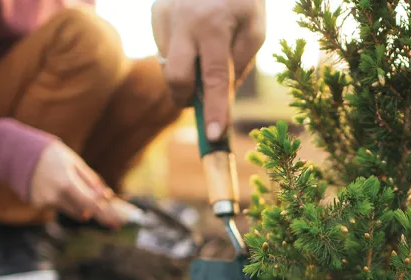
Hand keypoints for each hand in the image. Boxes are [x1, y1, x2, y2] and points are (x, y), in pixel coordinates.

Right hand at [30, 141, 122, 227]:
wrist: (17, 152)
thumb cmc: (52, 155)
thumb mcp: (75, 162)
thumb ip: (91, 181)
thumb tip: (106, 197)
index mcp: (67, 183)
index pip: (91, 204)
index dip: (105, 215)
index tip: (116, 224)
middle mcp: (55, 196)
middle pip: (83, 212)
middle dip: (92, 209)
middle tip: (102, 206)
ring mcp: (44, 202)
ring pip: (71, 211)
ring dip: (78, 204)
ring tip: (68, 184)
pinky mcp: (38, 204)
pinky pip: (58, 206)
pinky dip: (62, 199)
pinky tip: (53, 184)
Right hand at [152, 0, 265, 139]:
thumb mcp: (255, 28)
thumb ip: (239, 64)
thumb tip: (219, 96)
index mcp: (214, 27)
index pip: (213, 79)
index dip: (213, 109)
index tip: (213, 135)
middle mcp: (183, 22)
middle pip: (176, 78)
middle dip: (186, 97)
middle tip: (198, 99)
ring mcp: (164, 16)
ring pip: (169, 65)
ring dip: (188, 69)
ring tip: (205, 46)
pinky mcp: (155, 12)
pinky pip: (165, 48)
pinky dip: (181, 52)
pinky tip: (193, 33)